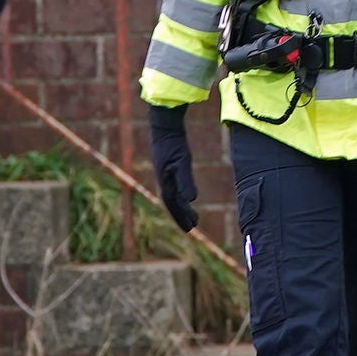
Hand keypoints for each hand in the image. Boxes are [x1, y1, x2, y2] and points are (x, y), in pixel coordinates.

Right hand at [148, 102, 198, 232]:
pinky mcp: (169, 168)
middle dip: (181, 216)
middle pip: (173, 203)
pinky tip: (187, 197)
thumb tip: (190, 200)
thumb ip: (185, 180)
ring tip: (193, 217)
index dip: (181, 217)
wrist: (165, 126)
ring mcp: (165, 174)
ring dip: (182, 207)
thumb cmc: (173, 143)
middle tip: (192, 227)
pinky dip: (181, 196)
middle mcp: (163, 180)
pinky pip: (174, 187)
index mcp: (165, 181)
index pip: (173, 204)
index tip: (190, 228)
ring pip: (173, 196)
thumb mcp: (182, 161)